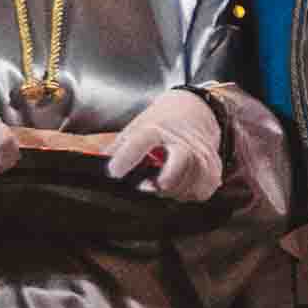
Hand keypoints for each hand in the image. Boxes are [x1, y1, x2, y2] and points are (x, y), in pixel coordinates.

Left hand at [97, 88, 226, 206]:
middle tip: (147, 187)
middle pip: (179, 166)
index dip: (127, 158)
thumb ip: (118, 149)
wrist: (198, 113)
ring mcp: (202, 157)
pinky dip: (186, 194)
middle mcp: (183, 143)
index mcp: (157, 129)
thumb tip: (93, 168)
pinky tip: (179, 187)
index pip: (142, 141)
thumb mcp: (137, 128)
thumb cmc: (163, 124)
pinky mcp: (214, 170)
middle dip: (163, 182)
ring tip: (161, 184)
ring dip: (171, 192)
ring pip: (188, 185)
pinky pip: (199, 193)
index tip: (113, 173)